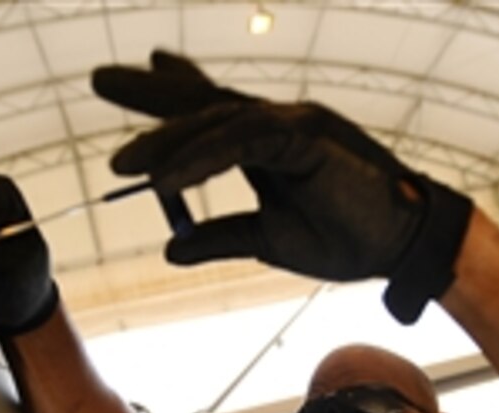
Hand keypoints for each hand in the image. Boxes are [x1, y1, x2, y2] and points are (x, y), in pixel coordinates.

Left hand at [93, 51, 473, 323]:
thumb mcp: (266, 241)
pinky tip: (164, 183)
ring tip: (121, 167)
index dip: (172, 96)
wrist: (397, 248)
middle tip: (101, 79)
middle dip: (152, 94)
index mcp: (271, 143)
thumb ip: (220, 238)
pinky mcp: (306, 136)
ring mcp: (293, 124)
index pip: (214, 114)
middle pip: (206, 103)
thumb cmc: (344, 239)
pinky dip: (201, 162)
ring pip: (217, 123)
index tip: (133, 77)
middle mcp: (279, 124)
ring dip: (167, 143)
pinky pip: (241, 144)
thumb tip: (169, 248)